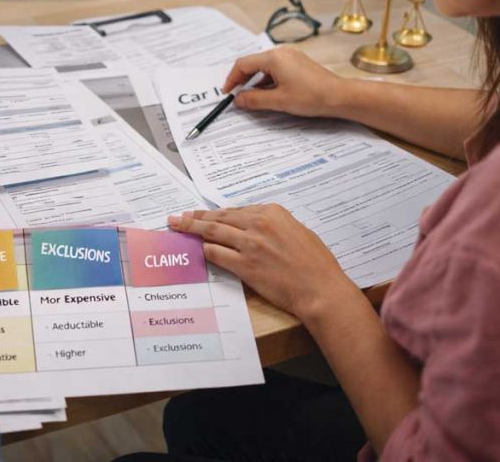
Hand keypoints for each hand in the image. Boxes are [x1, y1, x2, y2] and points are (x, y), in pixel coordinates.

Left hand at [168, 206, 359, 323]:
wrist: (320, 288)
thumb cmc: (316, 263)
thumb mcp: (298, 231)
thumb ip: (275, 225)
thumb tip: (256, 225)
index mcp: (273, 212)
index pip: (237, 210)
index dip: (218, 213)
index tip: (206, 214)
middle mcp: (259, 224)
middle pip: (220, 217)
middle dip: (197, 216)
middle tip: (180, 216)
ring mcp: (249, 244)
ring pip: (213, 232)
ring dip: (192, 228)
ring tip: (178, 226)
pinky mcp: (244, 265)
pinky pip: (217, 254)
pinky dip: (204, 250)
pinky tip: (196, 250)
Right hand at [223, 48, 344, 117]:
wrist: (340, 96)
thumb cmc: (312, 97)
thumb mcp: (278, 101)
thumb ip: (253, 99)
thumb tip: (238, 100)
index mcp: (274, 58)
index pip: (243, 64)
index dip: (232, 79)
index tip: (228, 93)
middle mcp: (281, 53)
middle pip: (253, 64)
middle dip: (242, 80)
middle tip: (237, 96)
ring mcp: (291, 56)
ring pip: (264, 67)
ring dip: (255, 81)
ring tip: (252, 98)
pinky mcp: (298, 63)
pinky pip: (276, 69)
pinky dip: (267, 80)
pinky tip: (268, 93)